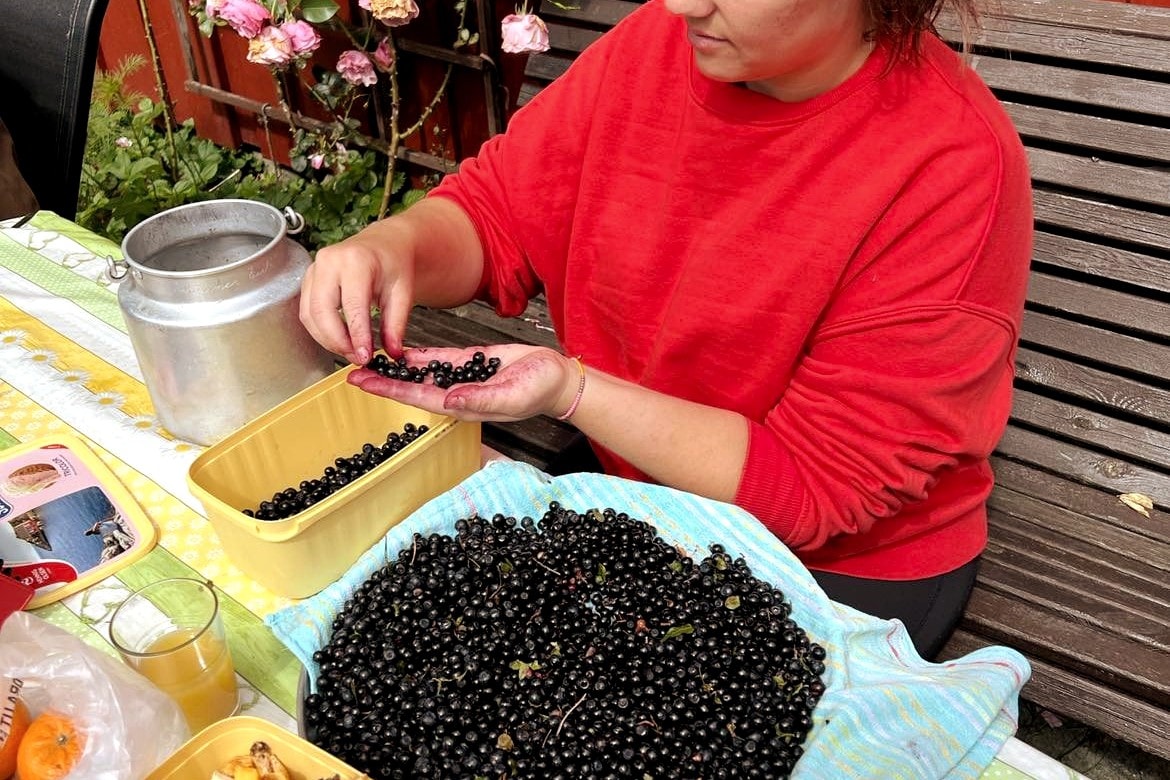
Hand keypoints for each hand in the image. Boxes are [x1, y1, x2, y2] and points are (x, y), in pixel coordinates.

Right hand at [299, 228, 414, 365]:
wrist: (384, 245)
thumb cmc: (392, 263)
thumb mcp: (403, 292)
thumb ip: (396, 323)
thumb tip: (392, 351)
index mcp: (356, 260)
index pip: (351, 305)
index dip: (356, 335)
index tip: (365, 355)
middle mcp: (329, 262)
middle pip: (321, 310)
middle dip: (337, 341)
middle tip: (357, 357)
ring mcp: (314, 269)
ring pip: (309, 314)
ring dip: (326, 339)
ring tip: (350, 351)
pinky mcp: (308, 280)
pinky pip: (306, 312)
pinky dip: (320, 331)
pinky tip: (339, 339)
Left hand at [347, 345, 580, 421]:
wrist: (558, 378)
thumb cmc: (540, 390)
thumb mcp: (512, 395)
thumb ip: (480, 399)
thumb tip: (448, 399)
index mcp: (463, 404)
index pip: (417, 397)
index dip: (389, 390)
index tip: (363, 383)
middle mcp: (456, 393)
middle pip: (411, 386)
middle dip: (382, 380)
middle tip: (352, 372)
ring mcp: (462, 378)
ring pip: (421, 373)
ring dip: (395, 368)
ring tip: (369, 360)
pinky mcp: (470, 363)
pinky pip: (438, 360)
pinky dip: (418, 356)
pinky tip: (400, 351)